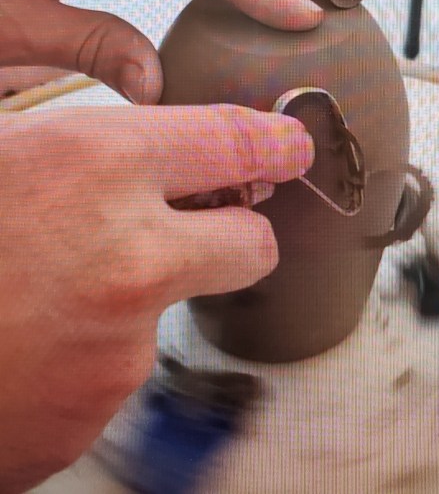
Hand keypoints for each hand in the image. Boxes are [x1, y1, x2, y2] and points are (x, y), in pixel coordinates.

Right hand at [0, 104, 313, 491]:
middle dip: (233, 233)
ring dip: (140, 293)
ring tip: (52, 285)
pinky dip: (94, 348)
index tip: (295, 149)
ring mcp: (121, 344)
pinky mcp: (98, 408)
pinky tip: (34, 335)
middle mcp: (130, 252)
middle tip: (193, 226)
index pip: (241, 144)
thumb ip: (91, 143)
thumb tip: (164, 146)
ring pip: (178, 305)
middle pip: (253, 243)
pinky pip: (124, 363)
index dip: (278, 145)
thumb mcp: (5, 146)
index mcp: (98, 162)